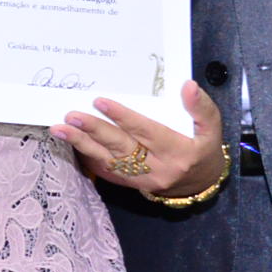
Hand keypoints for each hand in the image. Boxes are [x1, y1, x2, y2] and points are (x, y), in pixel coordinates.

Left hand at [52, 81, 226, 200]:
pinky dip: (86, 158)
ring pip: (108, 161)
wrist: (201, 185)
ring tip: (59, 129)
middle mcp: (157, 168)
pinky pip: (105, 171)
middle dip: (94, 131)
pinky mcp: (129, 184)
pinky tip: (69, 144)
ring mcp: (141, 179)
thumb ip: (201, 108)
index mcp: (177, 152)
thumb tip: (188, 86)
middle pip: (121, 147)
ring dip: (82, 144)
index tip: (100, 102)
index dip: (123, 117)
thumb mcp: (213, 129)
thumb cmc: (204, 151)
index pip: (146, 132)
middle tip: (71, 116)